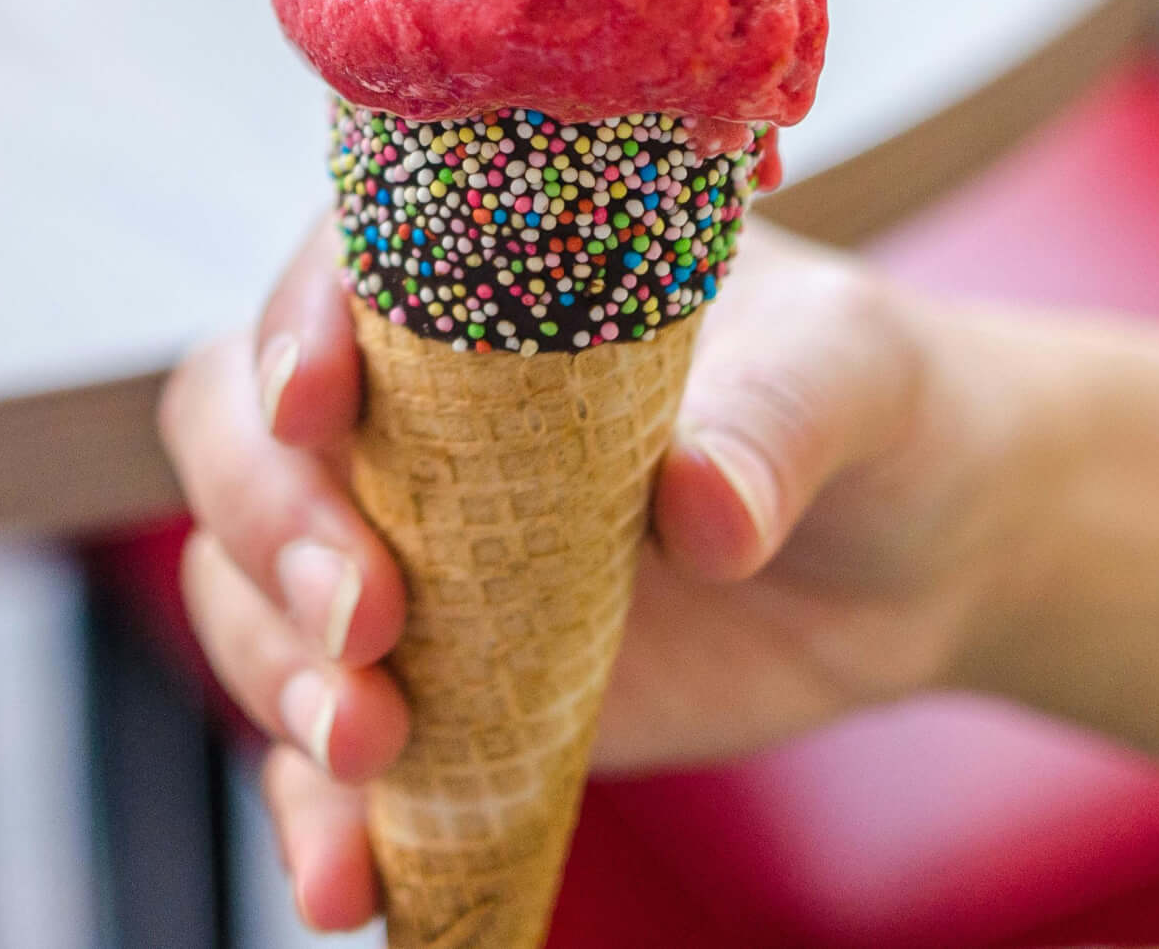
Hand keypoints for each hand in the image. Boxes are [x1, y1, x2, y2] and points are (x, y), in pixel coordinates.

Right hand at [156, 215, 1039, 930]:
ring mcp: (401, 550)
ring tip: (371, 748)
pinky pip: (323, 754)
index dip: (297, 330)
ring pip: (250, 595)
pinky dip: (315, 818)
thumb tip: (704, 504)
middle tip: (366, 619)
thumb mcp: (847, 376)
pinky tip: (343, 884)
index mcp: (471, 276)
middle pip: (241, 438)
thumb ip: (769, 426)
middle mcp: (401, 405)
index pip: (331, 275)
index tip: (318, 406)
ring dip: (278, 674)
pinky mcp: (429, 686)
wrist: (916, 549)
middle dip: (272, 529)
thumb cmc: (869, 402)